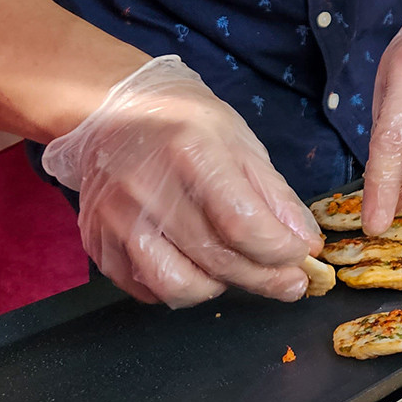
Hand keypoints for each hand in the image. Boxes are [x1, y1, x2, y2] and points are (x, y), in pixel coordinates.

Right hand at [41, 56, 319, 307]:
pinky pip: (145, 289)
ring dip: (219, 287)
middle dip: (263, 278)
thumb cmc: (185, 124)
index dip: (278, 250)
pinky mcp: (97, 243)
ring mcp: (116, 220)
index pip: (241, 223)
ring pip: (178, 286)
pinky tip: (196, 265)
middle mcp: (147, 189)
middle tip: (289, 282)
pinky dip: (179, 287)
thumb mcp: (241, 143)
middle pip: (215, 257)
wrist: (111, 112)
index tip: (300, 256)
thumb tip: (305, 243)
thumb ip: (274, 196)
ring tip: (234, 269)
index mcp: (191, 152)